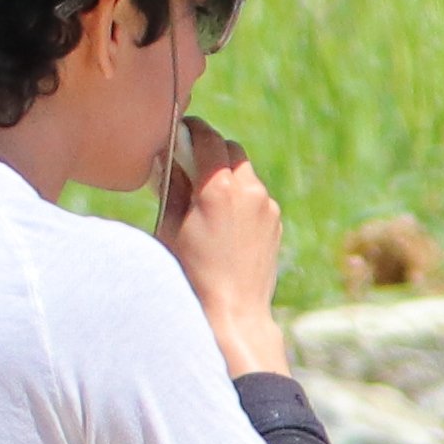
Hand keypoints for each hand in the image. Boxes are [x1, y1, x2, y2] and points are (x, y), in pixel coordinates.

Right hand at [155, 125, 293, 379]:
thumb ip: (172, 186)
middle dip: (211, 151)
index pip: (207, 137)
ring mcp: (267, 207)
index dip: (191, 129)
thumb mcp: (170, 228)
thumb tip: (167, 158)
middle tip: (189, 164)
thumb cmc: (192, 275)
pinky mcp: (276, 223)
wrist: (233, 315)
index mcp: (219, 187)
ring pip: (246, 173)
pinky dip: (241, 197)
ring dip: (227, 175)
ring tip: (205, 198)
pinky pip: (257, 197)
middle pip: (231, 150)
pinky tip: (223, 221)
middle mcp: (250, 191)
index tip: (180, 130)